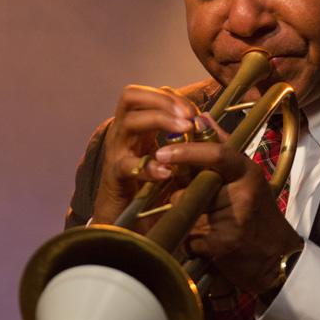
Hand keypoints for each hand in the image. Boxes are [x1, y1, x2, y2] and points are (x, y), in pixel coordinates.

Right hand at [93, 85, 199, 223]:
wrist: (122, 224)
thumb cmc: (149, 188)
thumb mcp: (169, 158)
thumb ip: (184, 140)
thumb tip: (205, 120)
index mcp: (136, 128)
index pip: (147, 95)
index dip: (170, 96)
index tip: (193, 111)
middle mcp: (122, 134)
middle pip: (131, 96)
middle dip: (163, 100)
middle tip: (187, 116)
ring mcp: (116, 153)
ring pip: (129, 121)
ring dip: (159, 120)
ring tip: (184, 131)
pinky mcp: (114, 177)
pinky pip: (127, 165)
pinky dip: (149, 166)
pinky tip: (167, 171)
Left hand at [156, 141, 302, 294]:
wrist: (277, 257)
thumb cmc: (259, 213)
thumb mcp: (247, 176)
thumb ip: (221, 145)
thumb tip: (200, 117)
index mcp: (248, 172)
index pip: (217, 154)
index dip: (187, 152)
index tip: (162, 153)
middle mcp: (243, 194)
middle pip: (192, 188)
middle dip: (186, 195)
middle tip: (199, 203)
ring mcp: (234, 221)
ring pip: (187, 213)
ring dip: (189, 219)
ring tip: (211, 224)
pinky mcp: (223, 245)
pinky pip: (189, 238)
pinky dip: (192, 242)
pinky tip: (210, 243)